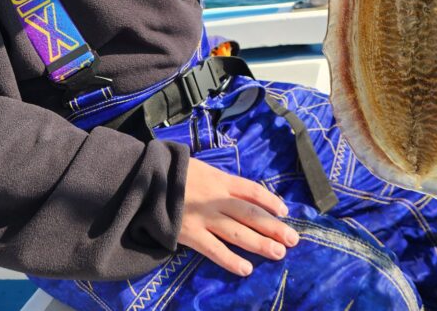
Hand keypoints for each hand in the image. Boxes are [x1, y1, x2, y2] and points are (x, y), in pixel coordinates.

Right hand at [177, 158, 298, 275]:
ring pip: (238, 232)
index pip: (252, 191)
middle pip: (251, 214)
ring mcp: (204, 218)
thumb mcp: (200, 167)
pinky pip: (214, 250)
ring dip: (260, 244)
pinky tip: (246, 269)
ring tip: (278, 253)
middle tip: (292, 239)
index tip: (284, 212)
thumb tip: (239, 192)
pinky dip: (230, 260)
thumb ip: (219, 180)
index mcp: (219, 180)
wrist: (143, 180)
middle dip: (273, 227)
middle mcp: (216, 199)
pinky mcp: (190, 234)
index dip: (270, 201)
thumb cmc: (172, 171)